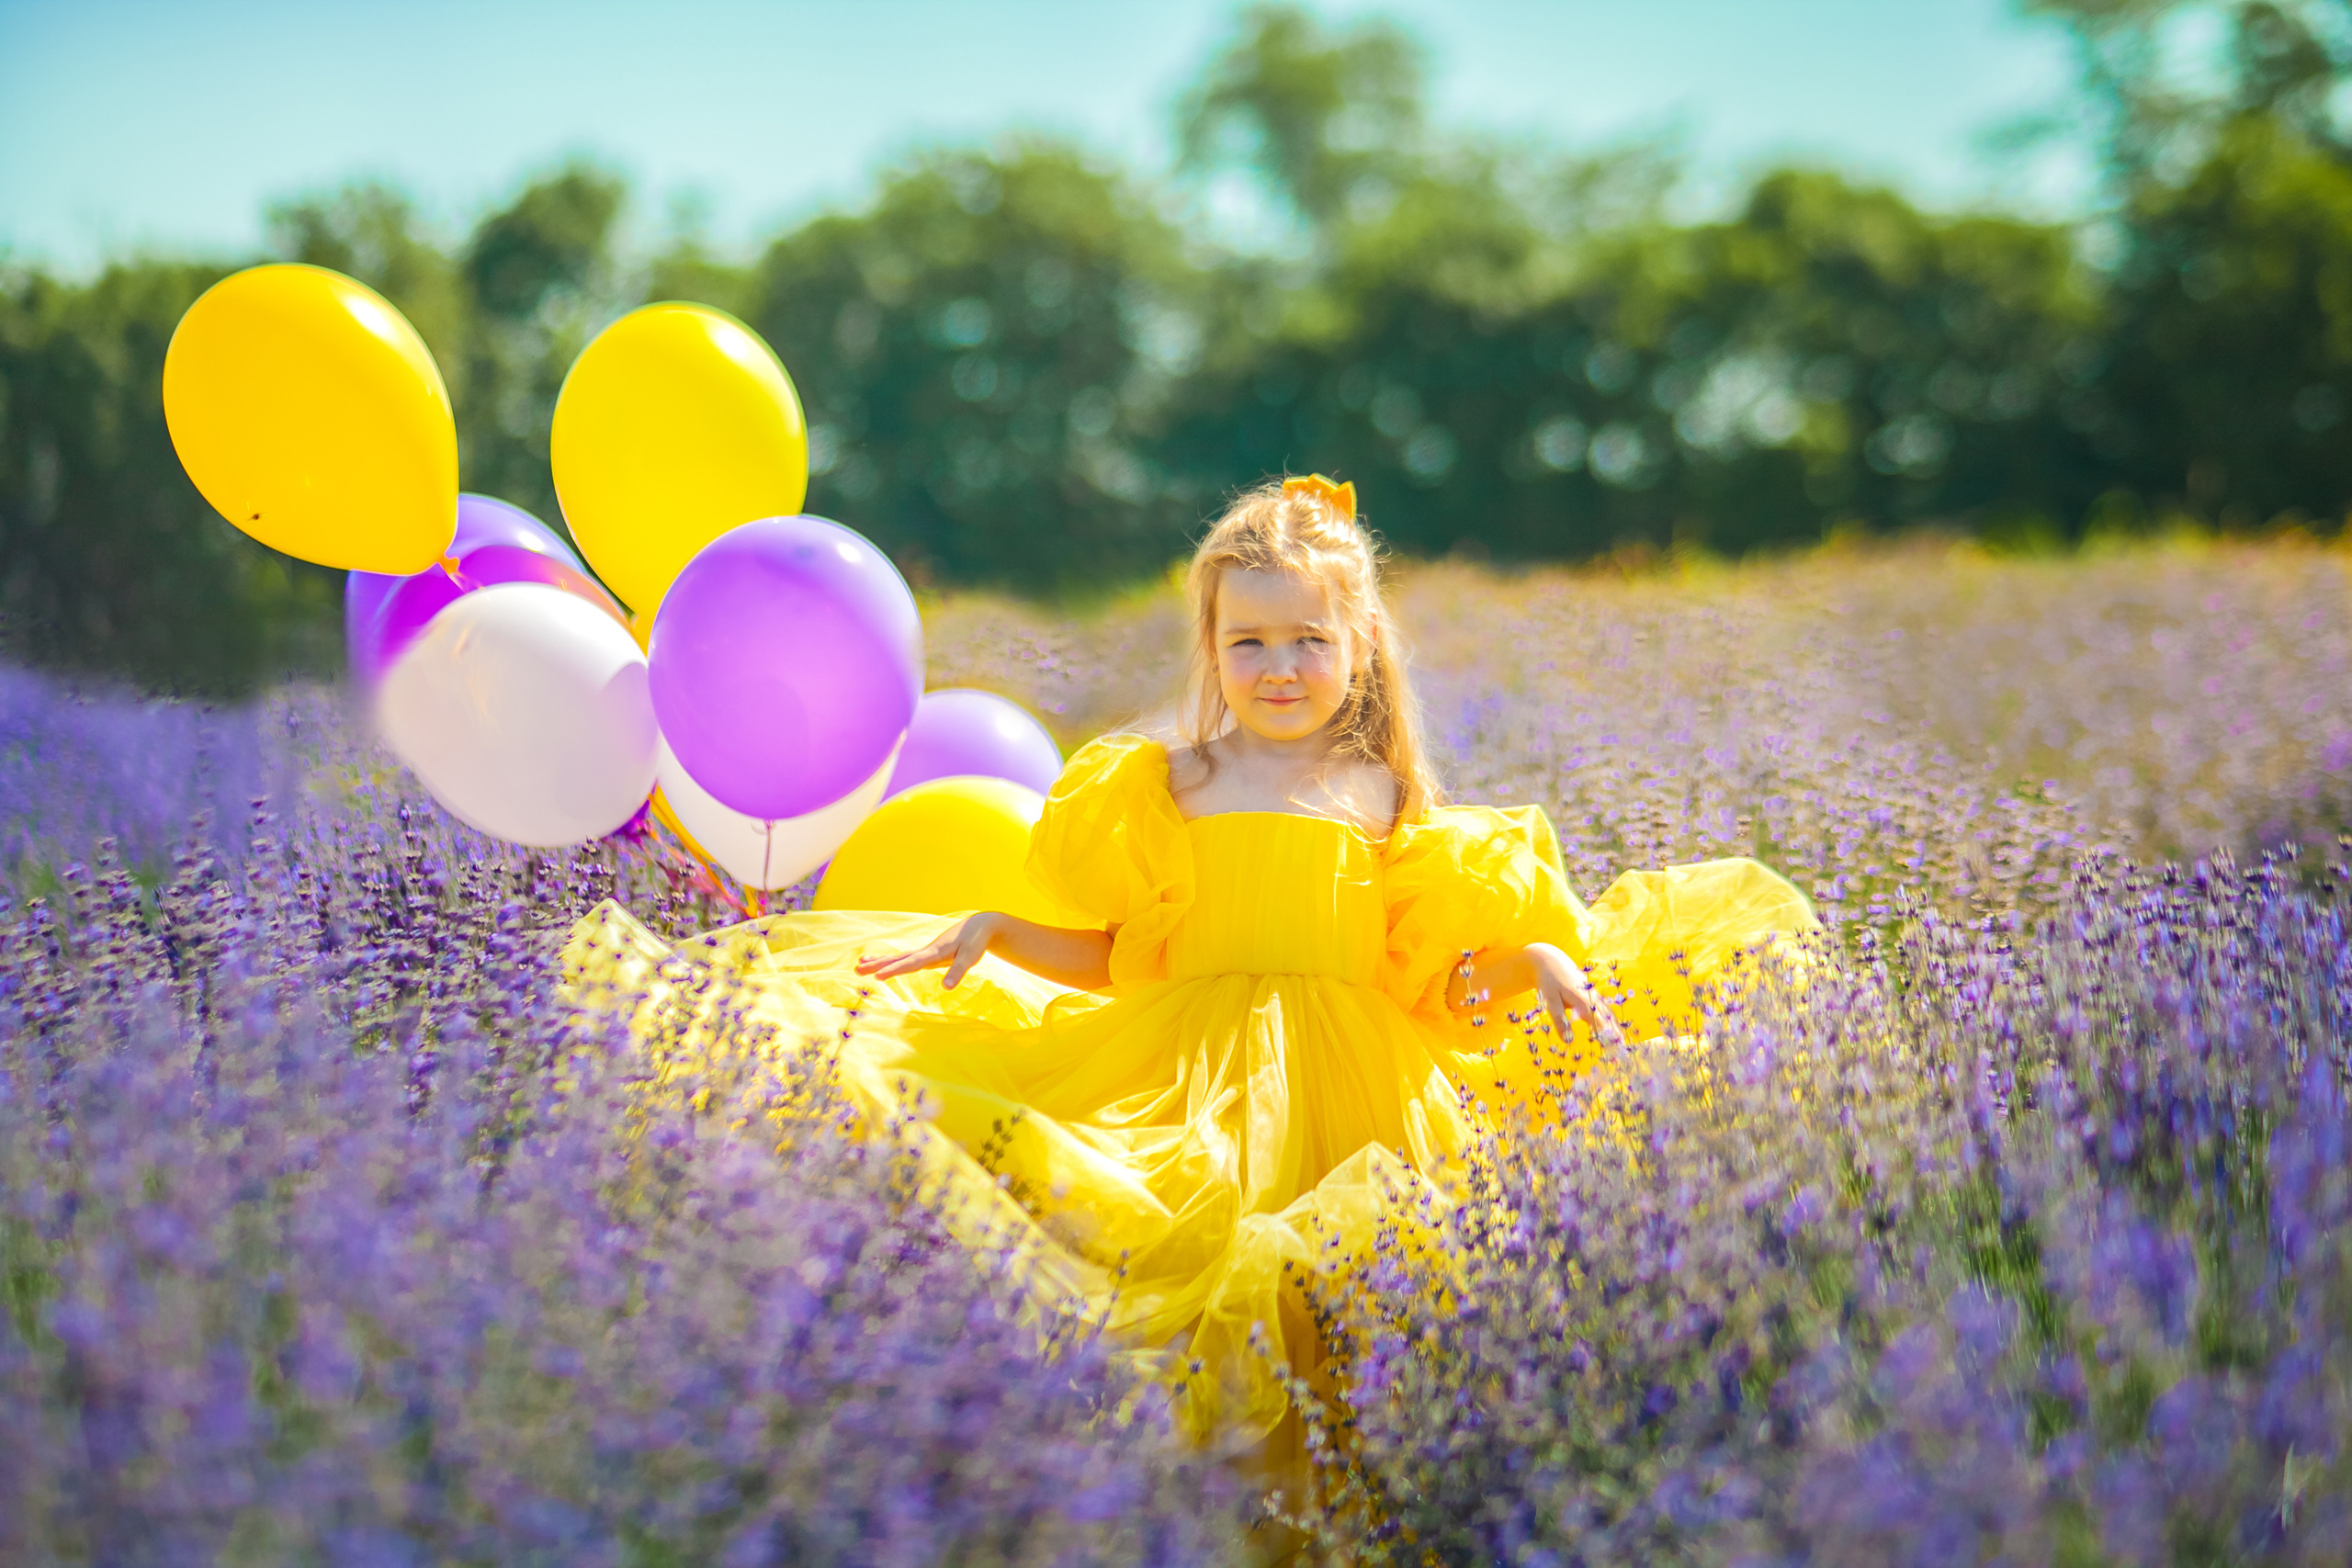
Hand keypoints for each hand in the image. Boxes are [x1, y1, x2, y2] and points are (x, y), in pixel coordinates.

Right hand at [854, 913, 1001, 989]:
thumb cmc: (975, 941)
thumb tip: (945, 988)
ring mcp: (926, 952)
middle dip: (878, 965)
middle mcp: (926, 951)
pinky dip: (893, 961)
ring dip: (880, 961)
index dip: (895, 970)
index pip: (911, 963)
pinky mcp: (928, 954)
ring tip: (860, 965)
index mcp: (934, 953)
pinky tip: (883, 964)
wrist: (979, 925)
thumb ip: (958, 972)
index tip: (877, 976)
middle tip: (856, 969)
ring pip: (899, 957)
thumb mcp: (971, 957)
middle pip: (898, 959)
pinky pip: (906, 959)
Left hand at [1526, 942, 1626, 1050]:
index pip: (1598, 1019)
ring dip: (1615, 1028)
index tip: (1613, 1048)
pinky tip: (1613, 1031)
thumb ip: (1559, 1021)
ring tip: (1622, 1045)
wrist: (1550, 960)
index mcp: (1582, 998)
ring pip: (1608, 1013)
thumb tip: (1568, 1041)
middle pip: (1607, 1018)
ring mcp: (1594, 995)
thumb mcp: (1549, 1001)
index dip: (1607, 1034)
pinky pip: (1605, 1010)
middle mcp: (1592, 996)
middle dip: (1615, 1035)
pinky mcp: (1592, 995)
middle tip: (1622, 1052)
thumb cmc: (1548, 981)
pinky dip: (1611, 1021)